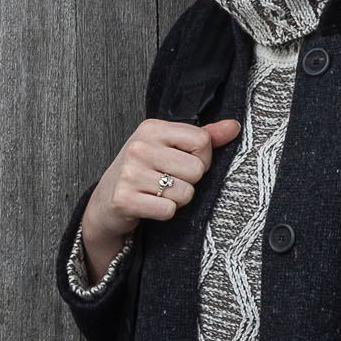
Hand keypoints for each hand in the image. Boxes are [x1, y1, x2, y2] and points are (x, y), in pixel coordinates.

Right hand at [80, 116, 240, 280]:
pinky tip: (150, 205)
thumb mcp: (169, 147)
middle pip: (197, 169)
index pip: (202, 141)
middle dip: (189, 181)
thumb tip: (234, 127)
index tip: (184, 163)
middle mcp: (139, 147)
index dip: (202, 158)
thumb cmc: (143, 171)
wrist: (106, 201)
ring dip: (177, 199)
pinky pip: (168, 210)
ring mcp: (130, 173)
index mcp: (152, 128)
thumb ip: (204, 137)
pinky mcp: (124, 199)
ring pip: (185, 192)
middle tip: (168, 181)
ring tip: (158, 193)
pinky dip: (164, 212)